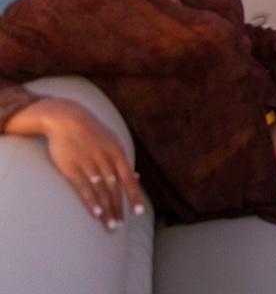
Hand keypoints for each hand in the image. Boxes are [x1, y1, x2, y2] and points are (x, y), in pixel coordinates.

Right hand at [26, 99, 144, 228]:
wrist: (67, 118)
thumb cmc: (93, 132)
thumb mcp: (113, 142)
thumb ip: (123, 161)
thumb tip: (137, 177)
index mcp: (117, 153)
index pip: (128, 179)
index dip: (134, 196)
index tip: (139, 213)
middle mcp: (105, 159)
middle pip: (114, 189)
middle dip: (118, 208)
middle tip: (120, 226)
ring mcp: (88, 163)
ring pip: (100, 191)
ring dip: (106, 209)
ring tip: (110, 225)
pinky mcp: (71, 167)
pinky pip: (83, 188)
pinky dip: (90, 201)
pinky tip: (96, 213)